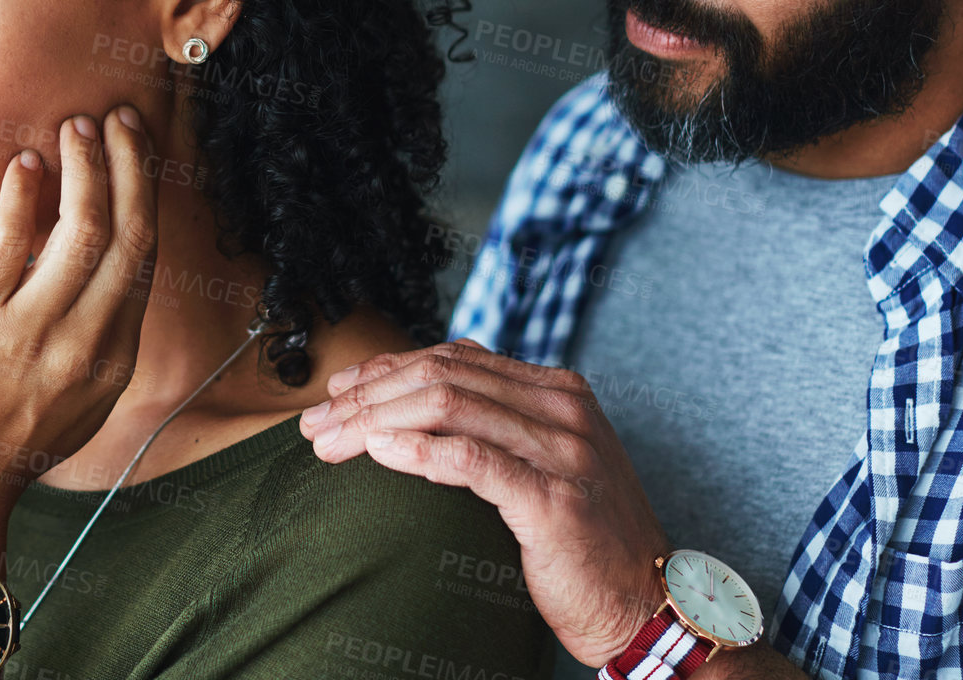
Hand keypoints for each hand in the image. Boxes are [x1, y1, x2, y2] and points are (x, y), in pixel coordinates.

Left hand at [0, 105, 158, 525]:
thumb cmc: (3, 448)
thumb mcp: (76, 402)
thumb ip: (96, 343)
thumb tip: (108, 287)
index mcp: (113, 359)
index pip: (144, 259)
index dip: (144, 196)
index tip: (136, 154)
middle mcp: (85, 341)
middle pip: (127, 232)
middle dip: (128, 165)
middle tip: (119, 117)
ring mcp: (32, 330)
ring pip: (82, 226)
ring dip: (85, 165)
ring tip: (75, 126)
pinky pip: (11, 238)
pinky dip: (25, 193)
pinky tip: (23, 164)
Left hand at [298, 339, 669, 665]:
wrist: (646, 606)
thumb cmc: (582, 542)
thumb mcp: (539, 465)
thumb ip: (491, 429)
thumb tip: (403, 410)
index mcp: (557, 390)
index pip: (454, 357)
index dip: (386, 368)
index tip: (337, 390)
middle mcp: (562, 409)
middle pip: (442, 375)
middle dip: (368, 394)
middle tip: (317, 422)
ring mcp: (562, 450)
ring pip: (448, 406)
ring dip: (376, 419)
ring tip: (331, 440)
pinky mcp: (553, 500)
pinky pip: (472, 459)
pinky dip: (417, 450)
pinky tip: (379, 453)